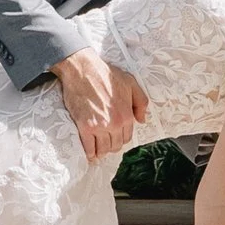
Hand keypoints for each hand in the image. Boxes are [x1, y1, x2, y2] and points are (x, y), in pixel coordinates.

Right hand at [51, 48, 147, 162]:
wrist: (83, 69)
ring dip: (101, 151)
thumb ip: (141, 102)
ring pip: (103, 149)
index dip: (121, 138)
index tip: (116, 136)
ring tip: (99, 150)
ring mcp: (99, 126)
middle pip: (115, 145)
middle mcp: (115, 123)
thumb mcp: (130, 83)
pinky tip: (91, 154)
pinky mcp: (84, 126)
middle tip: (106, 142)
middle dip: (112, 145)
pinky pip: (89, 147)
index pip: (127, 137)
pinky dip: (90, 153)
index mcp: (127, 115)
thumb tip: (142, 120)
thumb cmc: (105, 74)